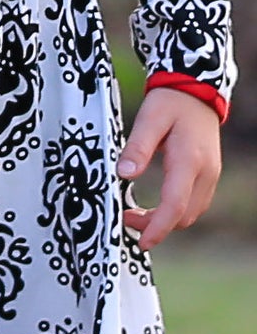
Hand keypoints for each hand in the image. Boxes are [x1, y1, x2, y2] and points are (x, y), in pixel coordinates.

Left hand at [120, 85, 221, 250]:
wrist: (196, 91)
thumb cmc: (170, 103)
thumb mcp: (148, 119)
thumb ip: (137, 147)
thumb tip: (124, 174)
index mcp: (190, 162)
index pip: (175, 206)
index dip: (157, 228)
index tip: (140, 242)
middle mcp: (205, 173)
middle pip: (184, 216)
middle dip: (156, 226)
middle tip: (125, 219)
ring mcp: (209, 175)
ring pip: (191, 212)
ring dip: (165, 221)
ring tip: (133, 214)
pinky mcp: (207, 175)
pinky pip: (193, 203)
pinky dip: (174, 211)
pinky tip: (152, 206)